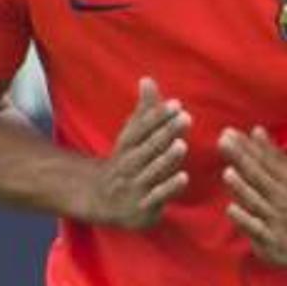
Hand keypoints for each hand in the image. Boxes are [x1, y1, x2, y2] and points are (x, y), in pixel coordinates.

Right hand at [85, 77, 191, 229]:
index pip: (142, 128)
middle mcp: (128, 164)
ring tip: (182, 145)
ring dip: (166, 159)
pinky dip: (168, 188)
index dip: (157, 116)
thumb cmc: (125, 163)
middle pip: (147, 147)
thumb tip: (148, 79)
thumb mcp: (131, 137)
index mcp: (127, 146)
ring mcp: (134, 186)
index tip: (176, 104)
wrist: (101, 200)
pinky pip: (156, 197)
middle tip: (185, 117)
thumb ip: (144, 111)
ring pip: (151, 171)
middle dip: (165, 132)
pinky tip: (183, 178)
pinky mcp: (142, 206)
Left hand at [221, 127, 286, 267]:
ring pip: (257, 201)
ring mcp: (277, 219)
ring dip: (243, 187)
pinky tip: (231, 208)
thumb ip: (272, 155)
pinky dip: (245, 220)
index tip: (228, 132)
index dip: (246, 146)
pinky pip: (257, 230)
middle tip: (224, 142)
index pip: (264, 160)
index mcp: (286, 180)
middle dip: (242, 159)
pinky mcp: (272, 240)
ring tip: (227, 172)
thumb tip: (256, 130)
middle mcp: (282, 197)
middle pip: (259, 176)